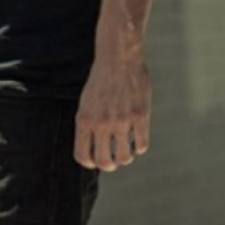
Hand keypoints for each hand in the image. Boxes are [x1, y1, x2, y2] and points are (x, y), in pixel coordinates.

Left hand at [74, 53, 151, 170]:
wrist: (118, 59)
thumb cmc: (101, 81)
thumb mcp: (86, 103)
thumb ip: (88, 125)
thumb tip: (92, 148)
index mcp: (84, 120)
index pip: (82, 155)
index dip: (89, 163)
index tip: (94, 162)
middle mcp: (101, 123)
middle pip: (104, 161)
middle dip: (109, 166)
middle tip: (113, 163)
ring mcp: (122, 120)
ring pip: (125, 156)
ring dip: (125, 159)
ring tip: (126, 153)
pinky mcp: (140, 116)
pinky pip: (141, 144)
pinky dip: (139, 148)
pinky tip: (137, 143)